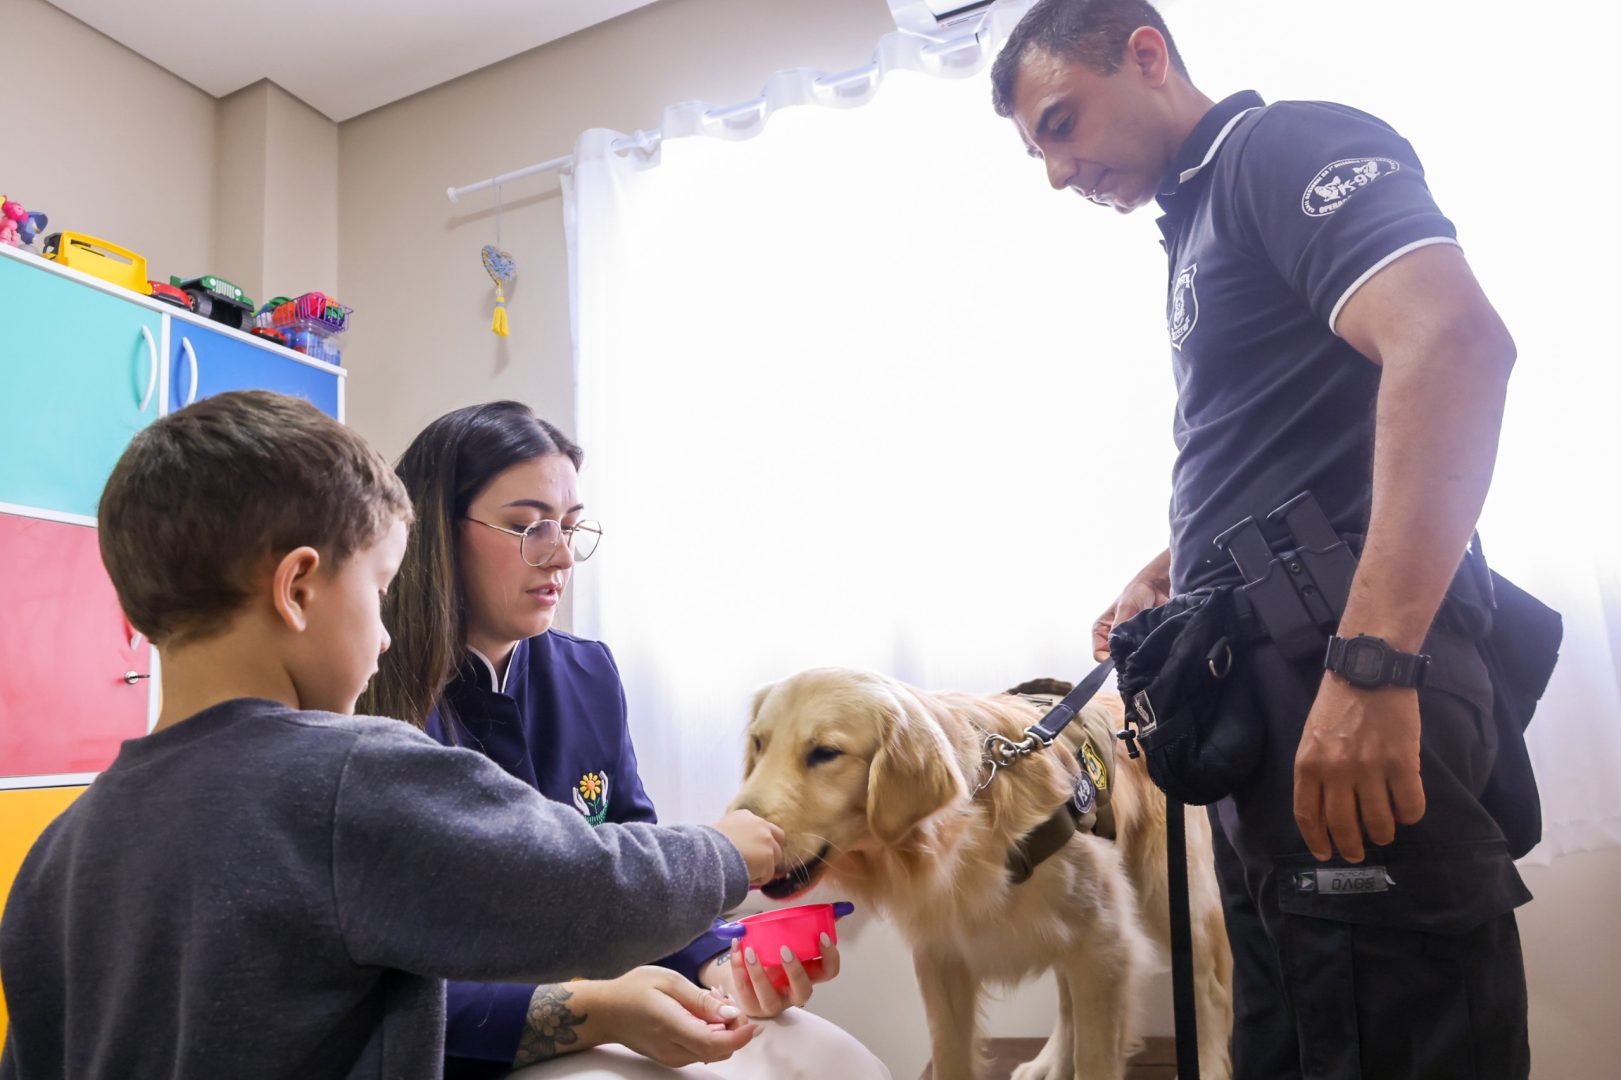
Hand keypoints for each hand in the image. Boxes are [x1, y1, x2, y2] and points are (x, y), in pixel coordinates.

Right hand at [593, 967, 758, 1066]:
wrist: (605, 1012)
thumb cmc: (633, 990)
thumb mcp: (669, 982)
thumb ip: (701, 1001)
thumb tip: (731, 1015)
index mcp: (672, 1027)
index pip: (716, 1044)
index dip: (741, 1036)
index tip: (754, 1022)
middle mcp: (674, 1050)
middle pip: (720, 1050)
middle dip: (735, 1029)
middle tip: (726, 1000)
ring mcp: (673, 1057)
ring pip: (713, 1052)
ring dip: (724, 1032)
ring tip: (713, 1003)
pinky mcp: (672, 1057)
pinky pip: (702, 1050)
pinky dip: (712, 1035)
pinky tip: (703, 1014)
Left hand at [703, 933, 841, 1017]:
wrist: (747, 977)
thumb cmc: (773, 958)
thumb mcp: (790, 943)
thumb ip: (806, 928)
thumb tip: (831, 909)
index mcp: (809, 975)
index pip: (829, 971)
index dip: (829, 956)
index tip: (821, 935)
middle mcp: (794, 992)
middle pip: (804, 989)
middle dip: (795, 971)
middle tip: (784, 948)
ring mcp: (773, 1002)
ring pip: (768, 995)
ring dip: (758, 973)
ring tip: (749, 950)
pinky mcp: (751, 1005)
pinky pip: (744, 989)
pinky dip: (738, 968)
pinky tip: (736, 949)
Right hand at [710, 810, 785, 885]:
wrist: (709, 853)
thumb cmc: (707, 844)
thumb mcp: (720, 830)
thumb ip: (734, 834)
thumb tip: (737, 848)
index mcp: (746, 815)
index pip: (762, 827)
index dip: (758, 841)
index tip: (751, 851)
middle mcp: (760, 824)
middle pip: (778, 838)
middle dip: (771, 850)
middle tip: (759, 863)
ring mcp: (767, 840)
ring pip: (775, 858)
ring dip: (763, 867)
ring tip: (745, 871)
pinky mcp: (769, 857)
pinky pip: (767, 874)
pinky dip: (757, 879)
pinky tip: (743, 876)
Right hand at [1092, 548, 1172, 660]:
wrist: (1156, 587)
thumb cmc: (1136, 592)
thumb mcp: (1125, 608)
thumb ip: (1119, 627)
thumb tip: (1115, 647)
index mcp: (1100, 630)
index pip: (1099, 654)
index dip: (1109, 658)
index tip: (1122, 656)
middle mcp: (1112, 639)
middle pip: (1113, 658)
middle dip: (1124, 657)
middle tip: (1135, 651)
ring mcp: (1127, 642)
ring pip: (1128, 658)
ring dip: (1136, 654)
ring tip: (1145, 644)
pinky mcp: (1141, 643)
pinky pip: (1141, 654)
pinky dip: (1146, 652)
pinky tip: (1152, 644)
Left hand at [1293, 673, 1425, 862]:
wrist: (1369, 670)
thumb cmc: (1337, 704)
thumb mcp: (1312, 738)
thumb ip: (1316, 772)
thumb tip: (1326, 811)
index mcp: (1308, 764)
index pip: (1309, 816)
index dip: (1317, 841)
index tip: (1325, 853)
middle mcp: (1336, 771)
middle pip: (1343, 827)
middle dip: (1351, 848)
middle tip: (1358, 853)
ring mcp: (1370, 768)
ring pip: (1378, 823)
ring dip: (1382, 834)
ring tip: (1384, 832)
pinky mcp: (1402, 763)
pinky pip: (1409, 806)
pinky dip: (1409, 816)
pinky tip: (1405, 811)